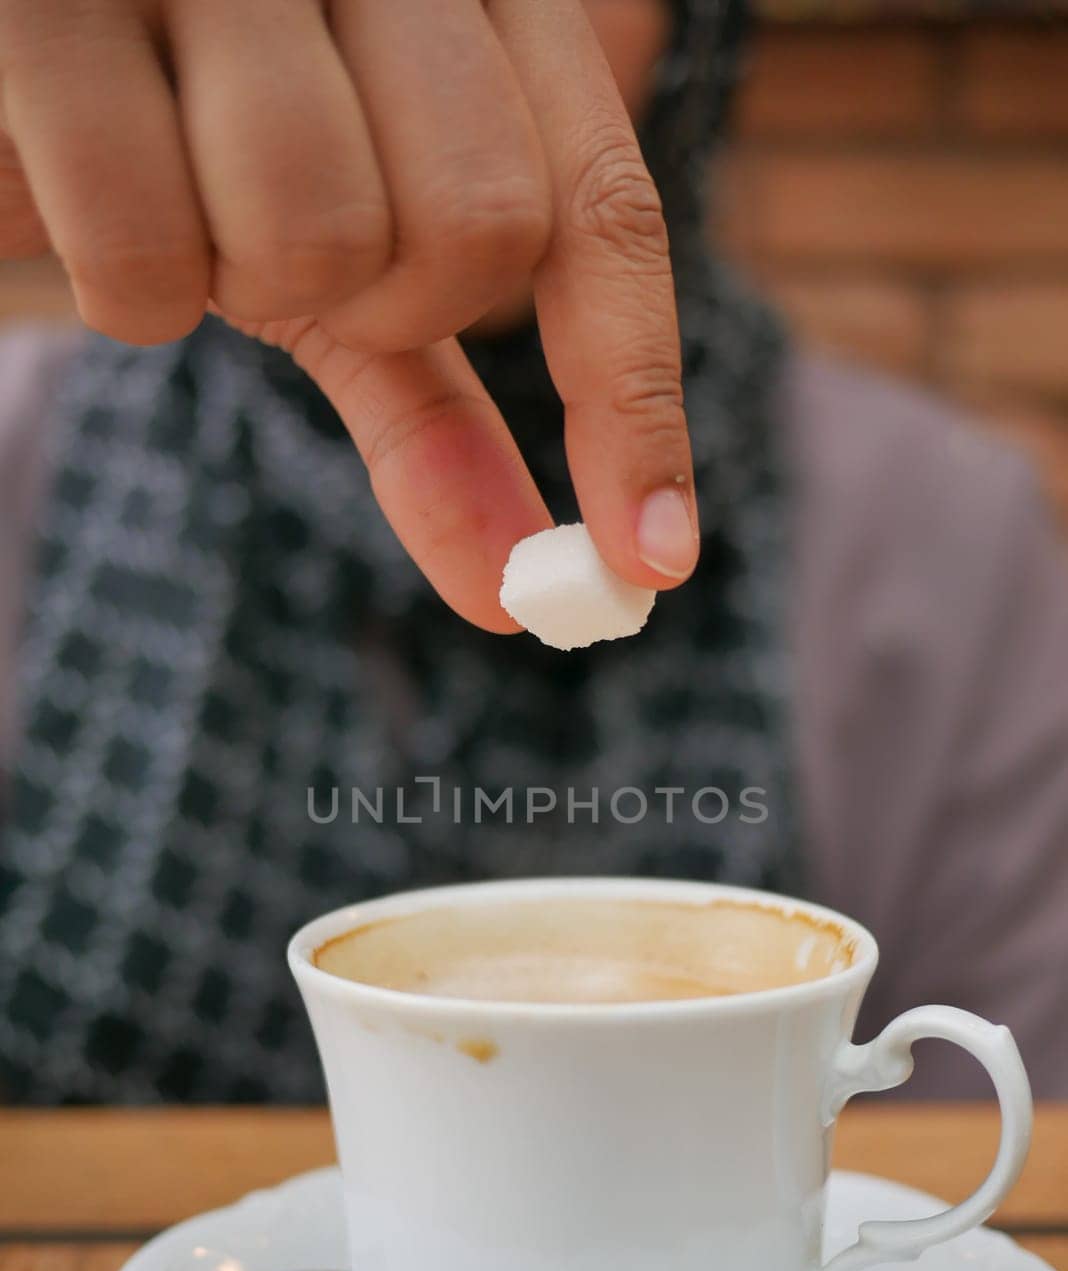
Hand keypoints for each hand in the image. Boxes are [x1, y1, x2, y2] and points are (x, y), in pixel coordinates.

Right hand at [0, 0, 696, 628]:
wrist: (22, 54)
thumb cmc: (196, 150)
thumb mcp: (343, 280)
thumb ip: (435, 419)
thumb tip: (511, 591)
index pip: (606, 214)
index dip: (635, 404)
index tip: (649, 563)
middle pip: (479, 232)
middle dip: (386, 307)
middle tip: (300, 261)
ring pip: (319, 233)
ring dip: (245, 281)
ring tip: (187, 202)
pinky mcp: (60, 1)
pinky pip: (150, 243)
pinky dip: (129, 287)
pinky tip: (84, 199)